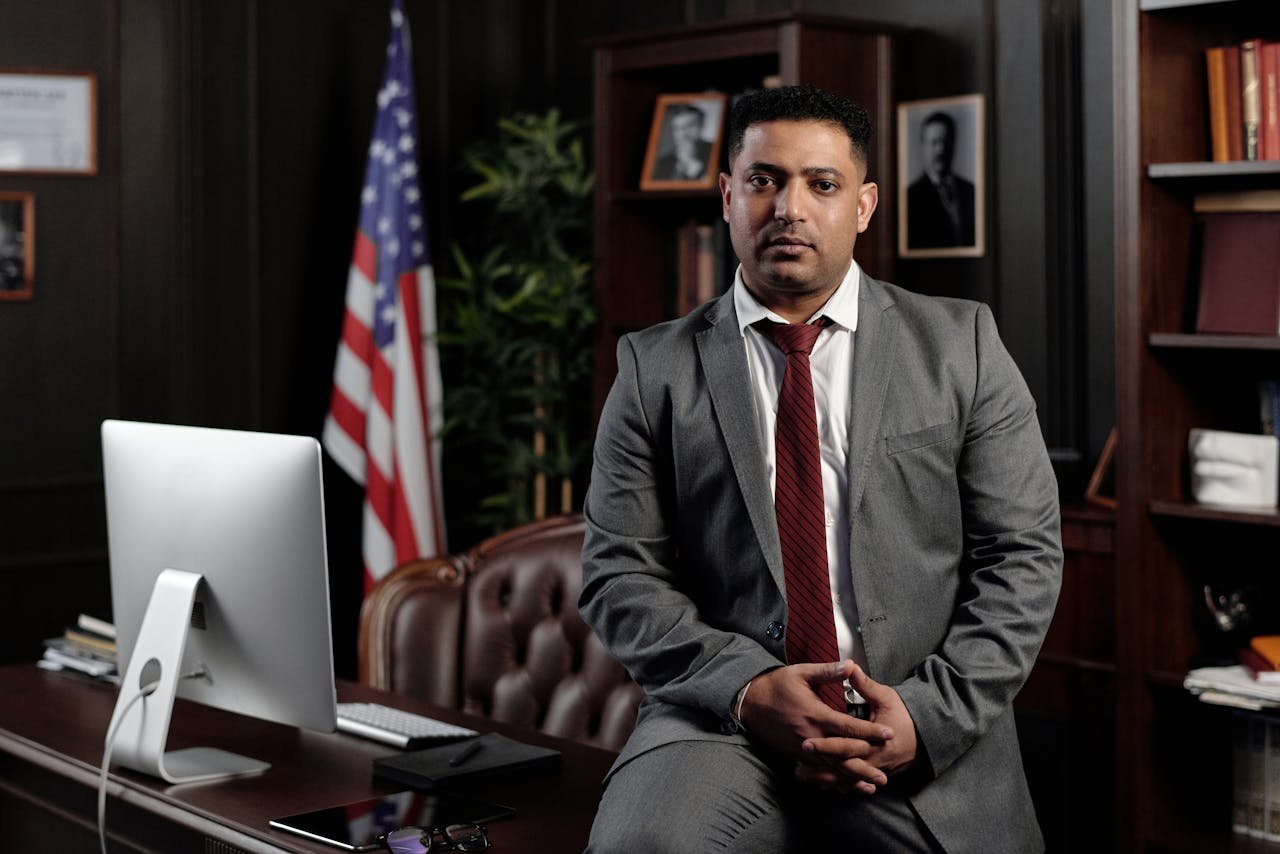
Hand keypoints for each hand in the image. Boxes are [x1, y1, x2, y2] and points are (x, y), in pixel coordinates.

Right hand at [738, 660, 893, 793]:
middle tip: (884, 776)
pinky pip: (818, 770)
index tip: (889, 735)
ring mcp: (803, 748)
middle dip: (865, 766)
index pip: (849, 727)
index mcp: (816, 714)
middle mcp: (812, 735)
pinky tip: (845, 786)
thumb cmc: (777, 685)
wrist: (751, 702)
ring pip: (832, 767)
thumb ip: (827, 672)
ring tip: (870, 787)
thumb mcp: (801, 672)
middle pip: (844, 755)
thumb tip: (851, 666)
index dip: (871, 731)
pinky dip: (834, 779)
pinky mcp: (795, 754)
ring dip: (852, 778)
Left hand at [795, 662, 917, 791]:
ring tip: (800, 775)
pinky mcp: (873, 774)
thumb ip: (865, 685)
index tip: (806, 744)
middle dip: (819, 767)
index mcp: (876, 741)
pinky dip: (835, 783)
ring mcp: (874, 770)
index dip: (825, 746)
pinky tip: (818, 783)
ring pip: (845, 779)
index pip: (846, 746)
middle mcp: (874, 760)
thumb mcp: (886, 697)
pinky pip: (851, 782)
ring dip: (823, 778)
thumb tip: (849, 666)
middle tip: (797, 766)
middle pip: (842, 767)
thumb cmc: (904, 714)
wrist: (925, 737)